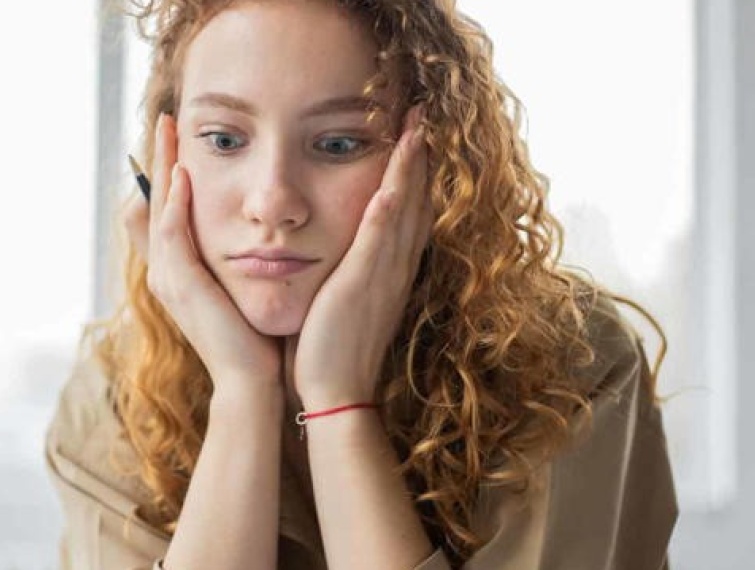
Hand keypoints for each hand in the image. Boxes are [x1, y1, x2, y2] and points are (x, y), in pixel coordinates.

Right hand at [125, 115, 281, 393]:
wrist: (252, 383)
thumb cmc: (254, 340)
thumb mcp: (242, 290)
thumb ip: (238, 261)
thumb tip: (257, 236)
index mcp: (178, 271)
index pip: (166, 209)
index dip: (167, 172)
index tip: (180, 137)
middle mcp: (165, 271)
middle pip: (154, 201)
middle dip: (159, 158)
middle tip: (165, 118)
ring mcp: (168, 278)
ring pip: (158, 209)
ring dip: (162, 168)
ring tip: (168, 131)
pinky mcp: (181, 286)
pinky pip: (172, 234)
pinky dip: (175, 203)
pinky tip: (182, 175)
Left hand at [291, 105, 432, 409]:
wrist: (335, 394)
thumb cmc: (330, 352)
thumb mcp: (343, 302)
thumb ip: (345, 272)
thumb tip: (334, 251)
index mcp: (388, 272)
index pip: (407, 213)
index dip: (413, 174)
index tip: (414, 138)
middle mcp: (394, 269)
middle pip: (415, 203)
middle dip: (419, 158)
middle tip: (423, 116)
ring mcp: (381, 276)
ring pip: (403, 212)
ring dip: (410, 169)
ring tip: (415, 127)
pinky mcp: (361, 287)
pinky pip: (378, 242)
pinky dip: (387, 211)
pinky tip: (391, 183)